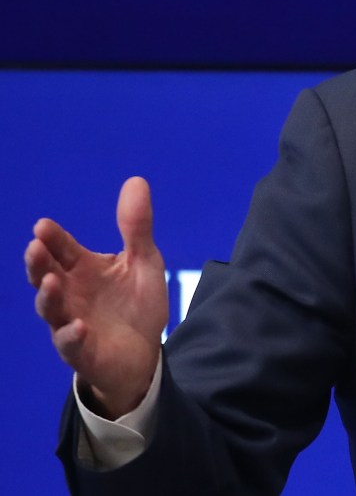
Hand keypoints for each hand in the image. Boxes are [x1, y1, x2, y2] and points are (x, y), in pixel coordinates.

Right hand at [25, 177, 168, 418]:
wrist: (144, 350)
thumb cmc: (136, 303)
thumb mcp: (143, 260)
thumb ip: (137, 226)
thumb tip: (136, 180)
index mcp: (82, 269)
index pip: (62, 249)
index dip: (53, 238)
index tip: (43, 226)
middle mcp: (70, 293)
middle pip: (45, 275)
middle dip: (38, 263)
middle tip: (35, 247)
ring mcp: (71, 321)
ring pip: (51, 309)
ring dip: (47, 296)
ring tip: (49, 282)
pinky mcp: (81, 350)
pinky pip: (70, 344)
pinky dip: (71, 335)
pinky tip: (77, 326)